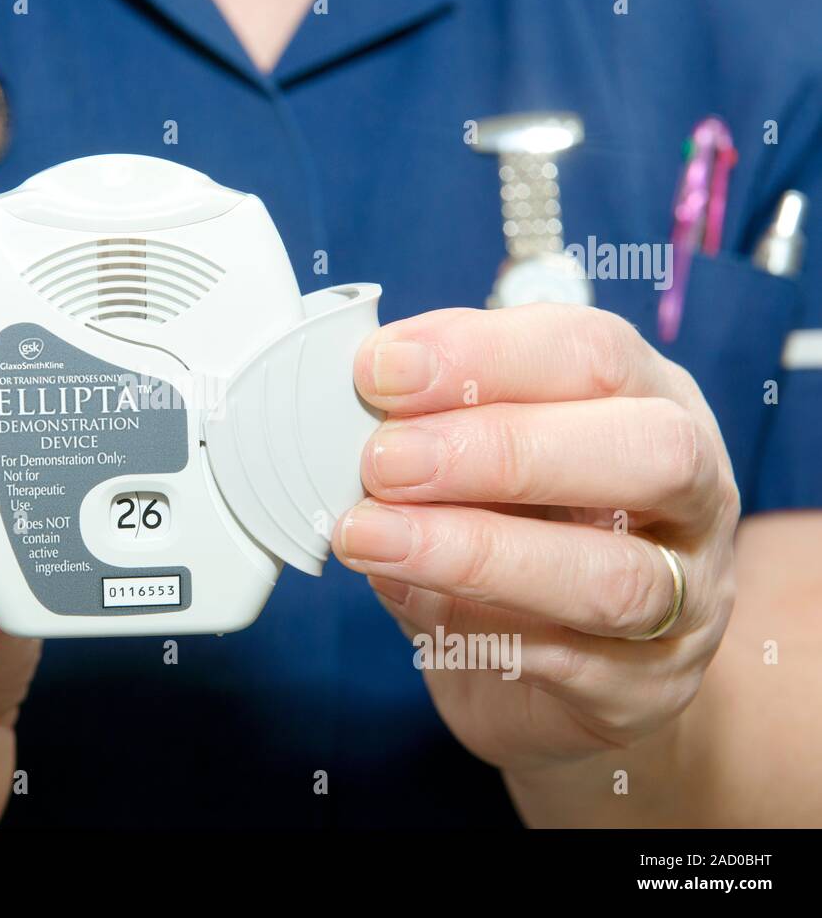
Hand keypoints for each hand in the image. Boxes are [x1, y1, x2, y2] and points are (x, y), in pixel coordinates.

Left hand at [333, 305, 738, 771]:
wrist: (554, 677)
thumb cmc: (515, 533)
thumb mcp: (479, 461)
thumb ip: (432, 431)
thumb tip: (346, 419)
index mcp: (647, 401)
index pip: (594, 352)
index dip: (486, 353)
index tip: (381, 370)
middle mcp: (694, 494)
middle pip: (647, 451)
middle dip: (500, 449)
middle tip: (385, 461)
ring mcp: (688, 599)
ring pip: (612, 574)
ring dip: (474, 552)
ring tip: (370, 538)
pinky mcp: (647, 688)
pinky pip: (572, 663)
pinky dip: (476, 630)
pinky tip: (405, 599)